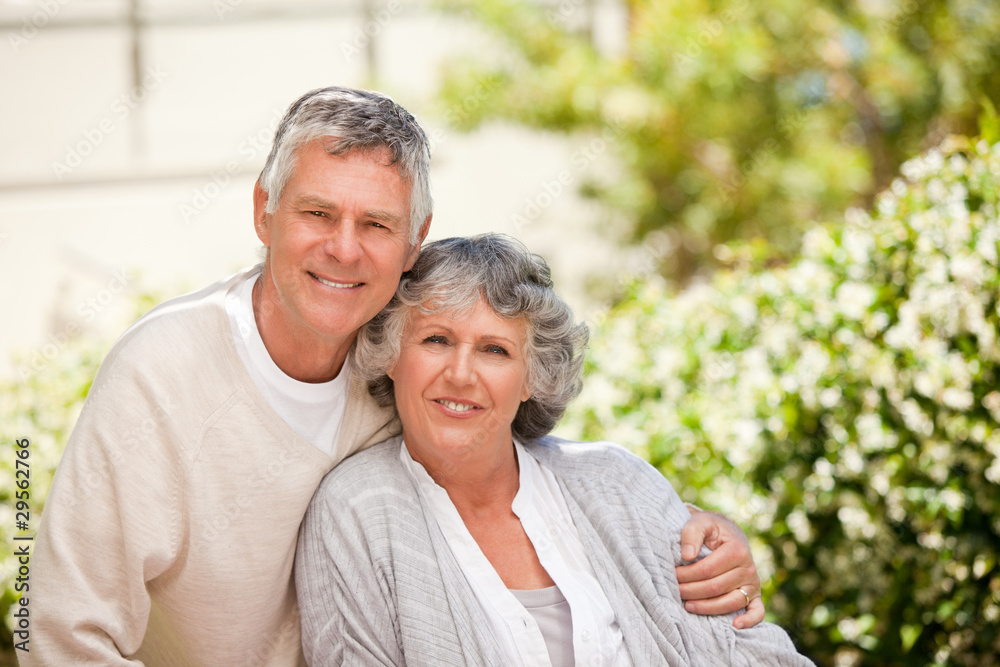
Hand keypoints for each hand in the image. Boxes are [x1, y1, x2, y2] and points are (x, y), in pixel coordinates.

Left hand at [675, 505, 763, 628]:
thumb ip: (692, 534)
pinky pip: (757, 612)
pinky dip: (749, 621)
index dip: (687, 575)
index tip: (672, 574)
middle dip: (691, 591)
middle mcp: (749, 568)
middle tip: (674, 590)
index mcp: (737, 550)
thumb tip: (687, 556)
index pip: (707, 570)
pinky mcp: (755, 595)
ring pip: (730, 603)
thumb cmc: (710, 529)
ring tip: (687, 605)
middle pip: (716, 587)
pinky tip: (735, 626)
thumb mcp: (700, 522)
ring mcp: (753, 583)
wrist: (726, 533)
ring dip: (707, 608)